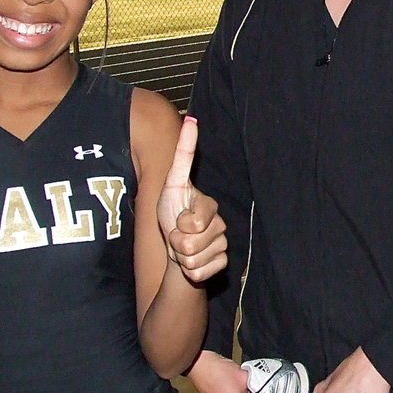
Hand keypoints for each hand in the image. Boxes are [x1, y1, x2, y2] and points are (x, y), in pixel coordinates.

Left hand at [157, 117, 227, 283]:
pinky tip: (192, 262)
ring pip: (194, 258)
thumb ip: (182, 158)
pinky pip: (200, 271)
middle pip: (191, 241)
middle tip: (175, 235)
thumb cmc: (171, 214)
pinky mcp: (221, 263)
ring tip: (182, 248)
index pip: (195, 219)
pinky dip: (190, 271)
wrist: (177, 251)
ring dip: (181, 257)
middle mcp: (218, 223)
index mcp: (208, 205)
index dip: (182, 223)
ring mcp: (221, 243)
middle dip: (175, 242)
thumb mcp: (171, 184)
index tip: (185, 219)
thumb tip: (191, 120)